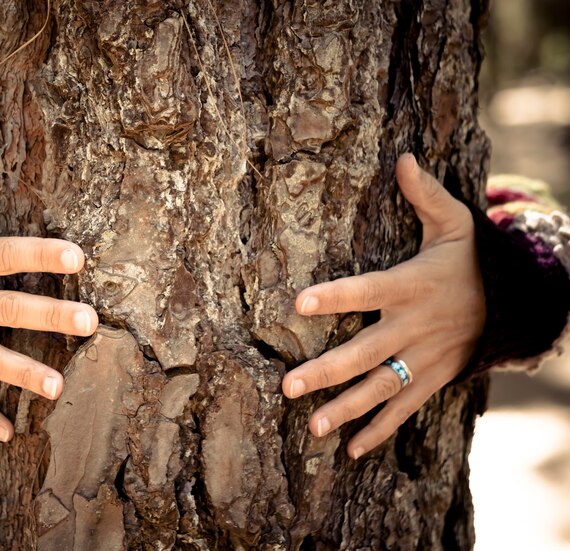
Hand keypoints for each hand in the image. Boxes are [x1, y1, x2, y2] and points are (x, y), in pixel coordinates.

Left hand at [281, 154, 485, 457]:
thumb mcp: (455, 223)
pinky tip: (351, 450)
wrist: (516, 303)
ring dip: (346, 409)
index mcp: (411, 285)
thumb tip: (401, 157)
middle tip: (288, 386)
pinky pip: (404, 408)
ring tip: (312, 428)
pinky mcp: (433, 379)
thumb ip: (425, 195)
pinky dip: (379, 430)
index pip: (367, 289)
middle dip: (326, 371)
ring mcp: (424, 359)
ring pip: (381, 388)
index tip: (298, 302)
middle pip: (365, 352)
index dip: (334, 295)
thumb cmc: (470, 260)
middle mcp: (414, 327)